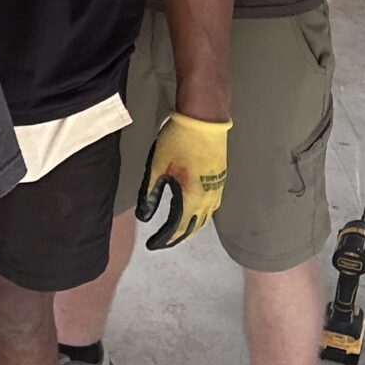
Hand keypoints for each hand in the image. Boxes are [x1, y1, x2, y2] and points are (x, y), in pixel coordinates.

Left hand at [137, 112, 230, 250]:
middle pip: (194, 227)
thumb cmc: (178, 141)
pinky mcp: (221, 179)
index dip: (164, 239)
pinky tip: (194, 213)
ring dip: (191, 228)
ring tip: (177, 233)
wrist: (204, 119)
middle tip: (163, 243)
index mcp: (192, 197)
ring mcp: (218, 189)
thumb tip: (144, 217)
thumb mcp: (157, 167)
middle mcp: (209, 198)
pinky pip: (212, 206)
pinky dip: (201, 215)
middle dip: (177, 238)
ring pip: (205, 218)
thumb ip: (150, 194)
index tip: (152, 245)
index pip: (177, 228)